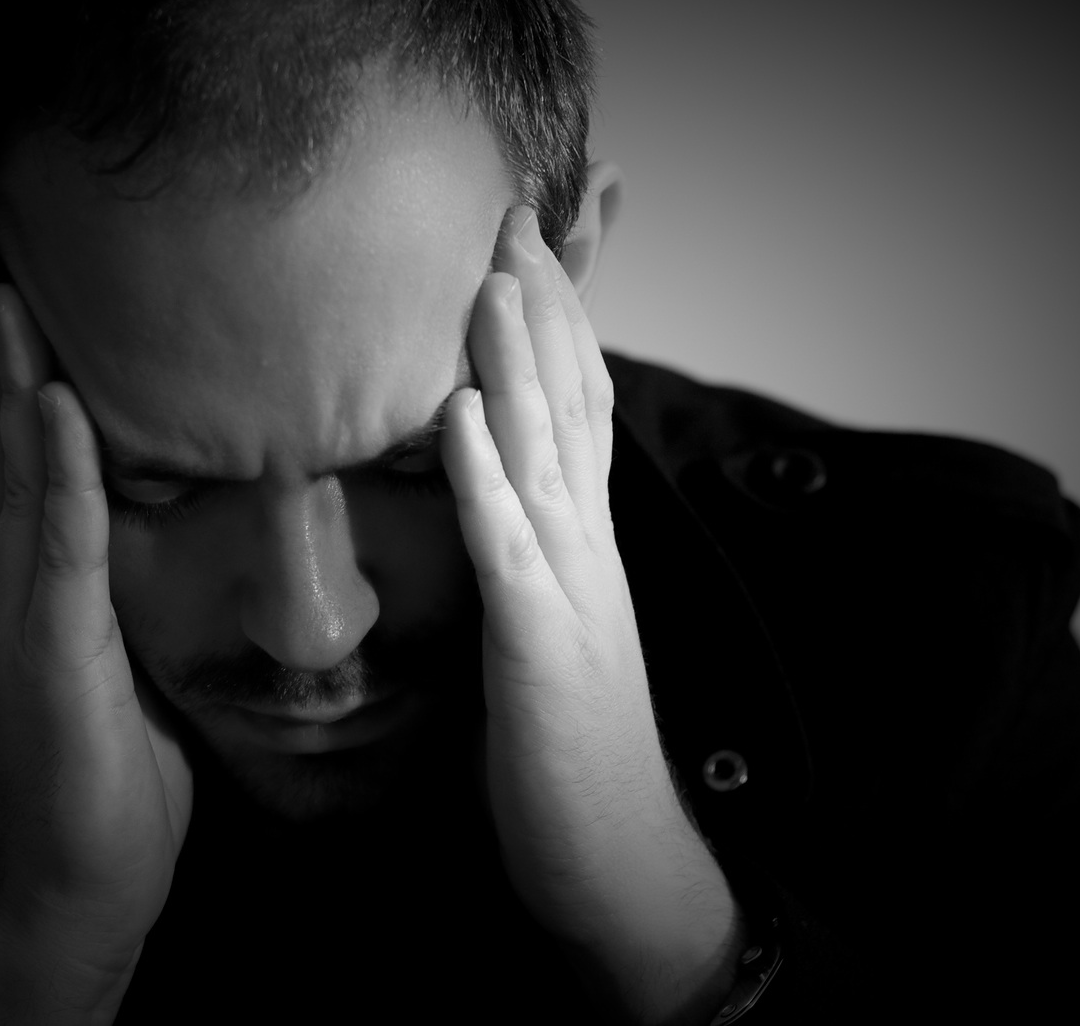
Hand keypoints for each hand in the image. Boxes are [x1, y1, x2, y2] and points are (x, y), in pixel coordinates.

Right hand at [0, 233, 191, 1023]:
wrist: (76, 879)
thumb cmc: (107, 769)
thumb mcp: (115, 649)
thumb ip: (111, 576)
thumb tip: (158, 513)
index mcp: (22, 572)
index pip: (0, 441)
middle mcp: (2, 575)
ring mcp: (15, 610)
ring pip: (6, 466)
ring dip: (2, 367)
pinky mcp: (47, 652)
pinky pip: (56, 544)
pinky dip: (54, 470)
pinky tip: (52, 402)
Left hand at [442, 208, 740, 1022]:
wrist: (619, 862)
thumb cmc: (569, 750)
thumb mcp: (550, 630)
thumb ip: (529, 556)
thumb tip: (496, 491)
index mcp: (582, 546)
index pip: (571, 414)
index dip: (550, 326)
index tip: (519, 248)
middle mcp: (587, 552)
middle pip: (567, 409)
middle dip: (538, 309)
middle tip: (509, 216)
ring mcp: (571, 596)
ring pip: (545, 457)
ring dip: (518, 363)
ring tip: (491, 277)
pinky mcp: (541, 652)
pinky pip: (510, 552)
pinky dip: (485, 479)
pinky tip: (460, 415)